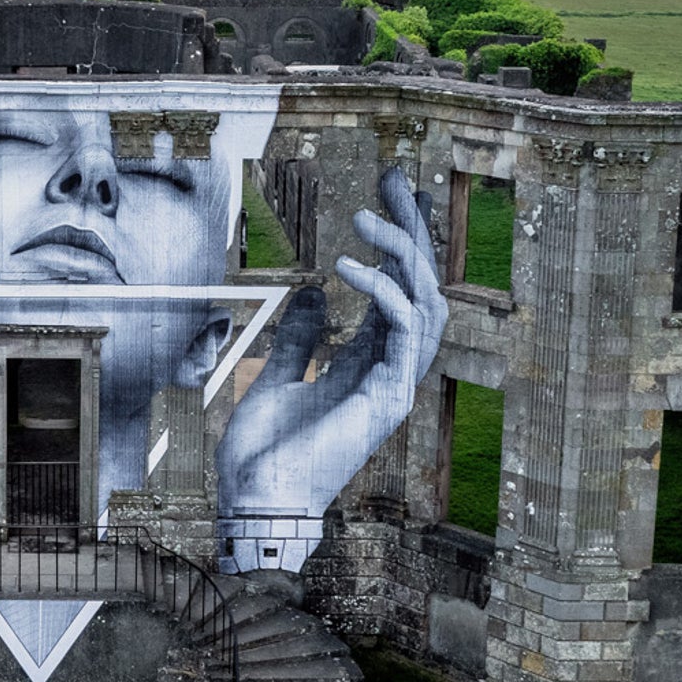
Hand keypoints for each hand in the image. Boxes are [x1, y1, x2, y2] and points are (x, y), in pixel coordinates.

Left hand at [217, 166, 448, 518]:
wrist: (256, 506)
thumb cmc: (264, 454)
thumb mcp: (274, 376)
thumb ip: (298, 337)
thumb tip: (312, 293)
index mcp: (367, 364)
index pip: (398, 289)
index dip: (401, 240)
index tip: (396, 191)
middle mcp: (390, 371)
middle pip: (422, 285)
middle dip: (414, 228)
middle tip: (398, 176)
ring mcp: (395, 386)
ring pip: (426, 304)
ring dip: (402, 253)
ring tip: (365, 216)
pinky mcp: (387, 400)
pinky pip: (403, 333)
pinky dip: (384, 293)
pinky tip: (349, 266)